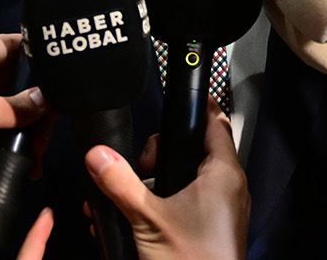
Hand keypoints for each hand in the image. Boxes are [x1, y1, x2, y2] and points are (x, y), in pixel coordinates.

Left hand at [0, 34, 46, 222]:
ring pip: (19, 111)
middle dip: (41, 94)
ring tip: (43, 144)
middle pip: (20, 80)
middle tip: (61, 112)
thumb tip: (47, 98)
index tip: (62, 55)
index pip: (7, 44)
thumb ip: (15, 105)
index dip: (33, 44)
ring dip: (36, 125)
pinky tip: (35, 159)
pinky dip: (25, 145)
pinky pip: (11, 137)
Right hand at [84, 102, 248, 259]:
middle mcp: (228, 186)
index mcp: (222, 173)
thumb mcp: (147, 218)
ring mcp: (222, 208)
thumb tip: (97, 153)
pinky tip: (138, 217)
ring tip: (132, 196)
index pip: (214, 121)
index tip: (177, 98)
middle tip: (141, 168)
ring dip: (157, 181)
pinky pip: (188, 201)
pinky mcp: (212, 227)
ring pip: (187, 177)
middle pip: (194, 148)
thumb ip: (120, 182)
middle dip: (159, 155)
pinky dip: (164, 202)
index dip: (195, 106)